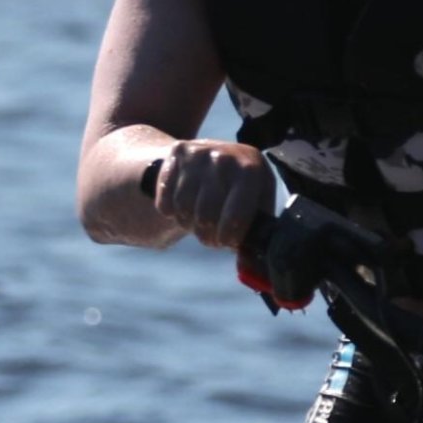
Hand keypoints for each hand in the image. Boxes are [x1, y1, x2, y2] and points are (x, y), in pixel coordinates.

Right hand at [148, 139, 273, 251]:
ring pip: (183, 209)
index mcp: (252, 170)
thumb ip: (254, 239)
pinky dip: (172, 212)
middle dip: (208, 235)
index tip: (226, 243)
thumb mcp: (256, 207)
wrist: (217, 156)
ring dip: (189, 224)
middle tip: (211, 236)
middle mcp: (225, 157)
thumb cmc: (242, 192)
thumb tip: (250, 270)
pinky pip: (165, 200)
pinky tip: (184, 205)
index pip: (235, 217)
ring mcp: (199, 152)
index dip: (228, 239)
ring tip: (199, 219)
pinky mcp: (177, 152)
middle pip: (205, 216)